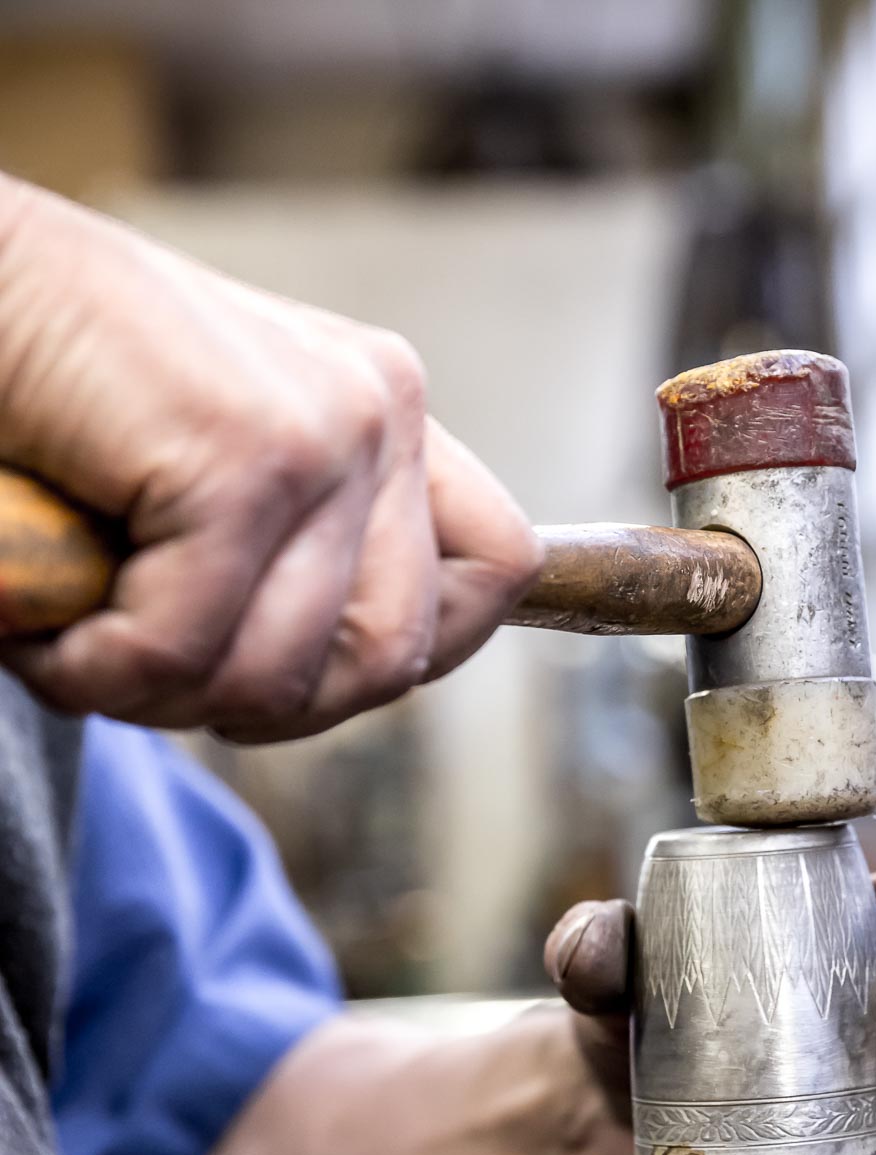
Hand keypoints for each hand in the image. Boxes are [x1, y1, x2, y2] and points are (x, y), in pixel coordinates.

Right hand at [0, 177, 539, 737]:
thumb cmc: (51, 393)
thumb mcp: (207, 474)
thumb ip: (301, 549)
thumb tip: (372, 666)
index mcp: (382, 411)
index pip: (494, 571)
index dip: (405, 652)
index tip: (291, 667)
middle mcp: (376, 409)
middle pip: (387, 662)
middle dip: (257, 703)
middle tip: (145, 659)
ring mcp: (321, 429)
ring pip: (278, 678)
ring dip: (154, 693)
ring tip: (79, 627)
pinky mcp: (239, 455)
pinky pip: (179, 650)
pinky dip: (90, 668)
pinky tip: (41, 616)